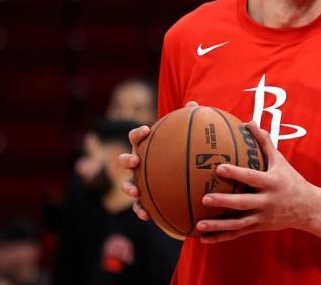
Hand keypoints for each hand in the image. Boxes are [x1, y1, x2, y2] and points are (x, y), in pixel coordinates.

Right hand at [119, 101, 198, 220]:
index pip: (137, 137)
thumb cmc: (181, 154)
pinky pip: (139, 206)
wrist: (180, 178)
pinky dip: (140, 211)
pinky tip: (147, 216)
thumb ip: (190, 123)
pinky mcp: (144, 200)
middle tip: (135, 160)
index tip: (146, 130)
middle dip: (127, 159)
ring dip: (128, 188)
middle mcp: (139, 164)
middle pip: (126, 159)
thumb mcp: (188, 140)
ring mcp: (139, 182)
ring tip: (134, 192)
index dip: (138, 133)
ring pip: (128, 184)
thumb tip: (194, 104)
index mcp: (147, 148)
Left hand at [195, 121, 318, 242]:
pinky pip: (237, 234)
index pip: (252, 177)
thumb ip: (264, 142)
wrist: (308, 209)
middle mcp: (267, 202)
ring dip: (218, 226)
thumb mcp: (280, 161)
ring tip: (199, 224)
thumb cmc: (291, 180)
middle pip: (243, 203)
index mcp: (271, 183)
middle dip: (224, 201)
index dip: (236, 174)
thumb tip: (249, 122)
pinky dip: (221, 237)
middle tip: (204, 198)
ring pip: (238, 224)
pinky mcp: (258, 227)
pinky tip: (203, 238)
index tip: (219, 168)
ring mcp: (262, 217)